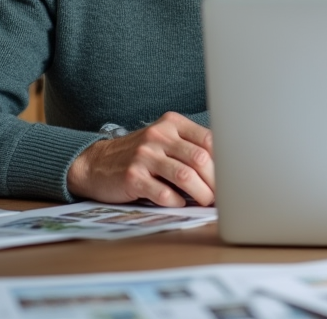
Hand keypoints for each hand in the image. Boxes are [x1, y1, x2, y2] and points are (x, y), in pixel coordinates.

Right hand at [66, 112, 214, 206]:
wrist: (96, 163)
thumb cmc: (140, 155)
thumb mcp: (164, 140)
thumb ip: (190, 147)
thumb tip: (225, 169)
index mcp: (172, 123)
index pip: (208, 139)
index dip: (224, 161)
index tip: (230, 177)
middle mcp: (158, 136)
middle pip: (199, 159)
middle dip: (215, 181)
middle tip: (220, 195)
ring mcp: (144, 156)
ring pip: (184, 176)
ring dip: (201, 193)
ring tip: (205, 201)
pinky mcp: (132, 177)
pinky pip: (163, 193)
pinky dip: (177, 201)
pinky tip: (179, 203)